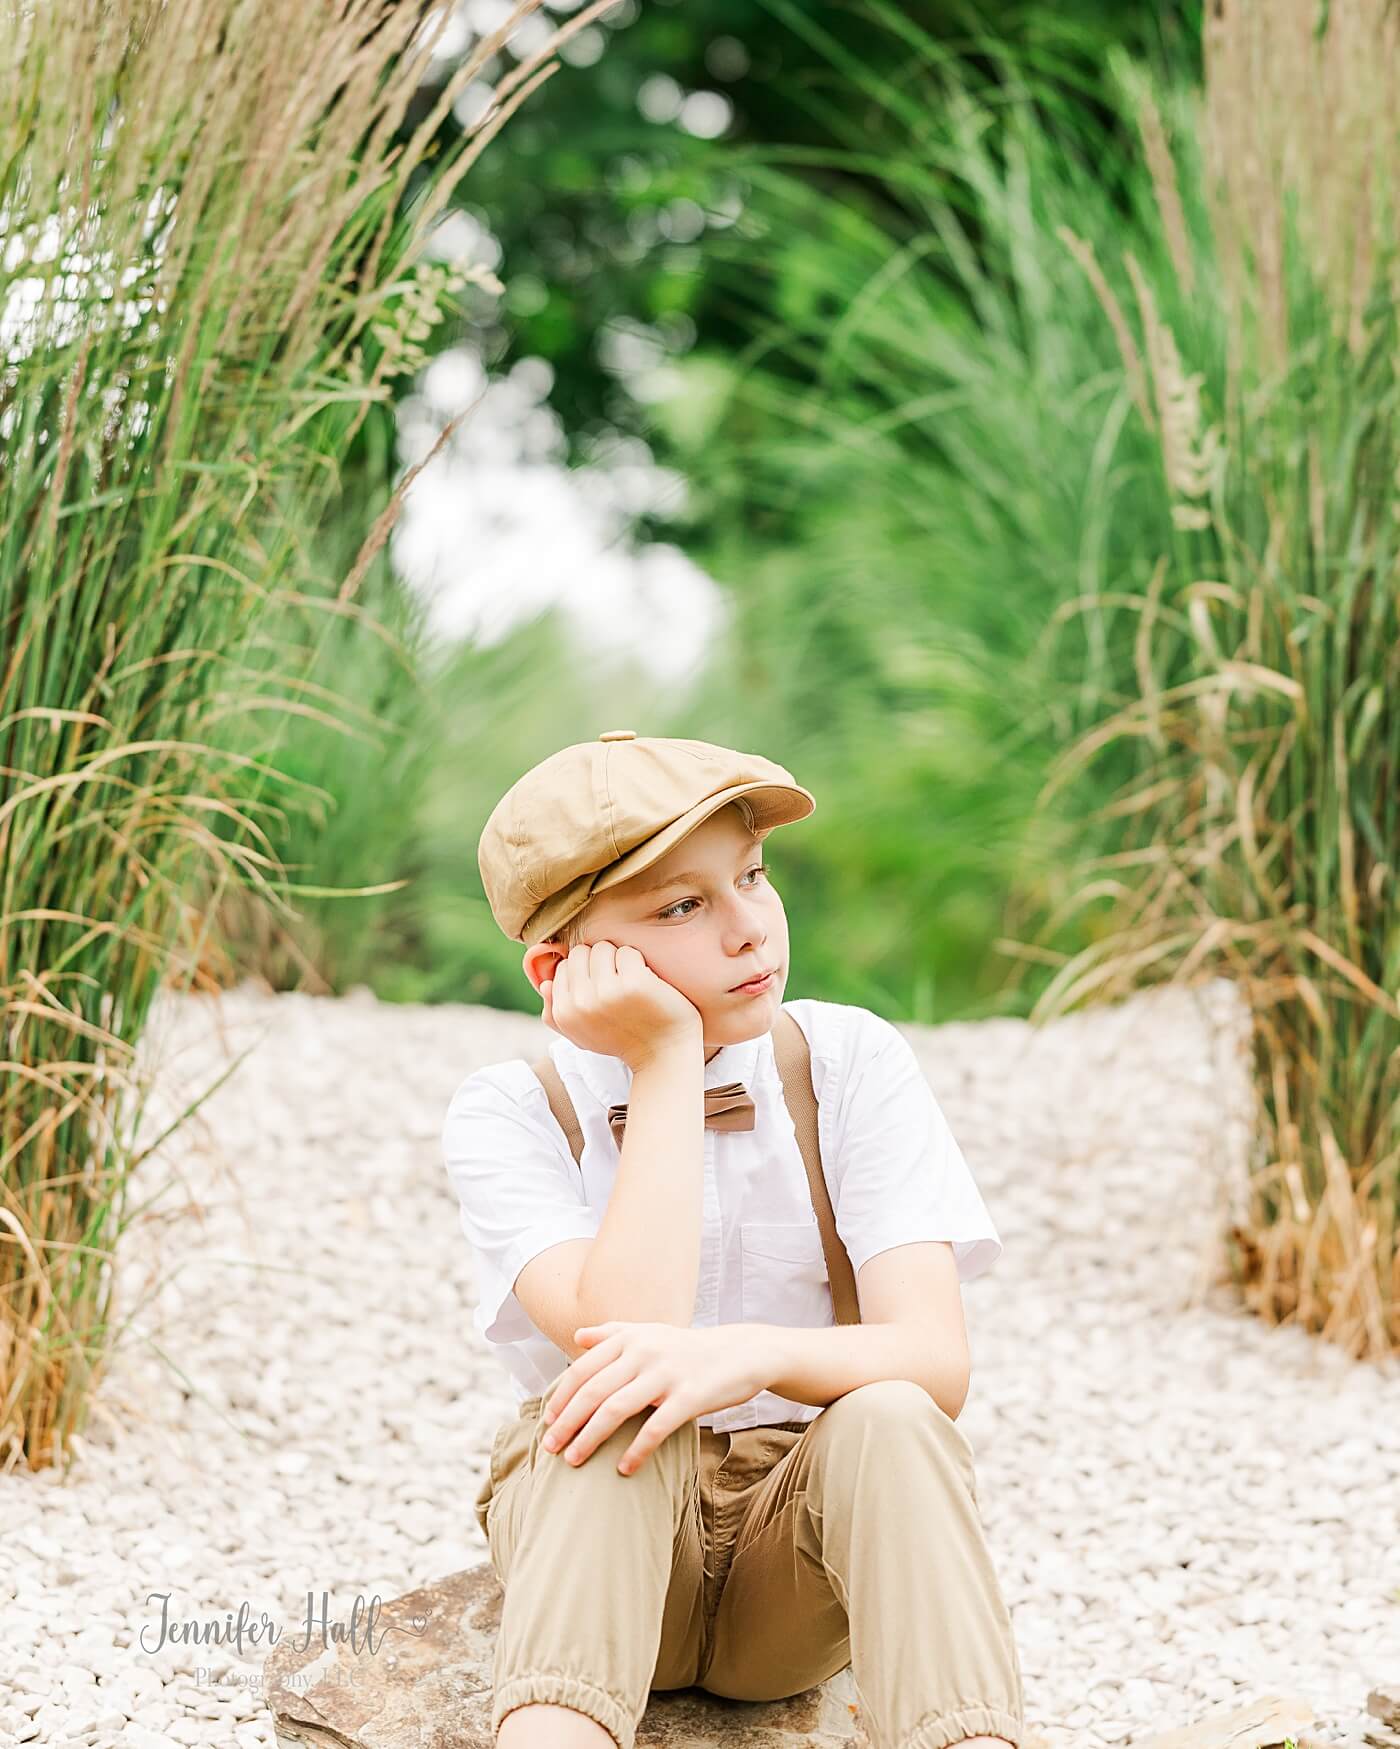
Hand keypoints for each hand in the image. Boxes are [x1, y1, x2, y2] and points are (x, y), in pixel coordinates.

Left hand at [538, 1322, 767, 1474]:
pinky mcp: (689, 1397)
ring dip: (590, 1438)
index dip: (562, 1397)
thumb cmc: (689, 1348)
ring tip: (573, 1461)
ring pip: (616, 1409)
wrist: (742, 1352)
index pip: (583, 1369)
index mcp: (630, 1338)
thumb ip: (613, 1333)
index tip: (547, 1421)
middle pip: (593, 1391)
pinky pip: (655, 1428)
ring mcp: (666, 1374)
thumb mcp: (651, 1332)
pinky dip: (636, 1451)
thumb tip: (576, 1337)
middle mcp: (644, 1352)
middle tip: (549, 1447)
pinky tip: (623, 1469)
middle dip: (567, 1422)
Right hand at [540, 941, 701, 1070]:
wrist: (663, 1055)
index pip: (563, 967)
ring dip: (618, 960)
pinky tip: (645, 983)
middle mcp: (582, 1003)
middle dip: (598, 961)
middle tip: (615, 982)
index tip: (600, 989)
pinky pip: (627, 952)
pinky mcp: (635, 983)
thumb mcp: (580, 1035)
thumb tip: (545, 984)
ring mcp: (608, 992)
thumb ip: (555, 1013)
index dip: (582, 972)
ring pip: (603, 948)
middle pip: (581, 952)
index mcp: (564, 1014)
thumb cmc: (622, 1040)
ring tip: (629, 983)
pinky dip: (638, 962)